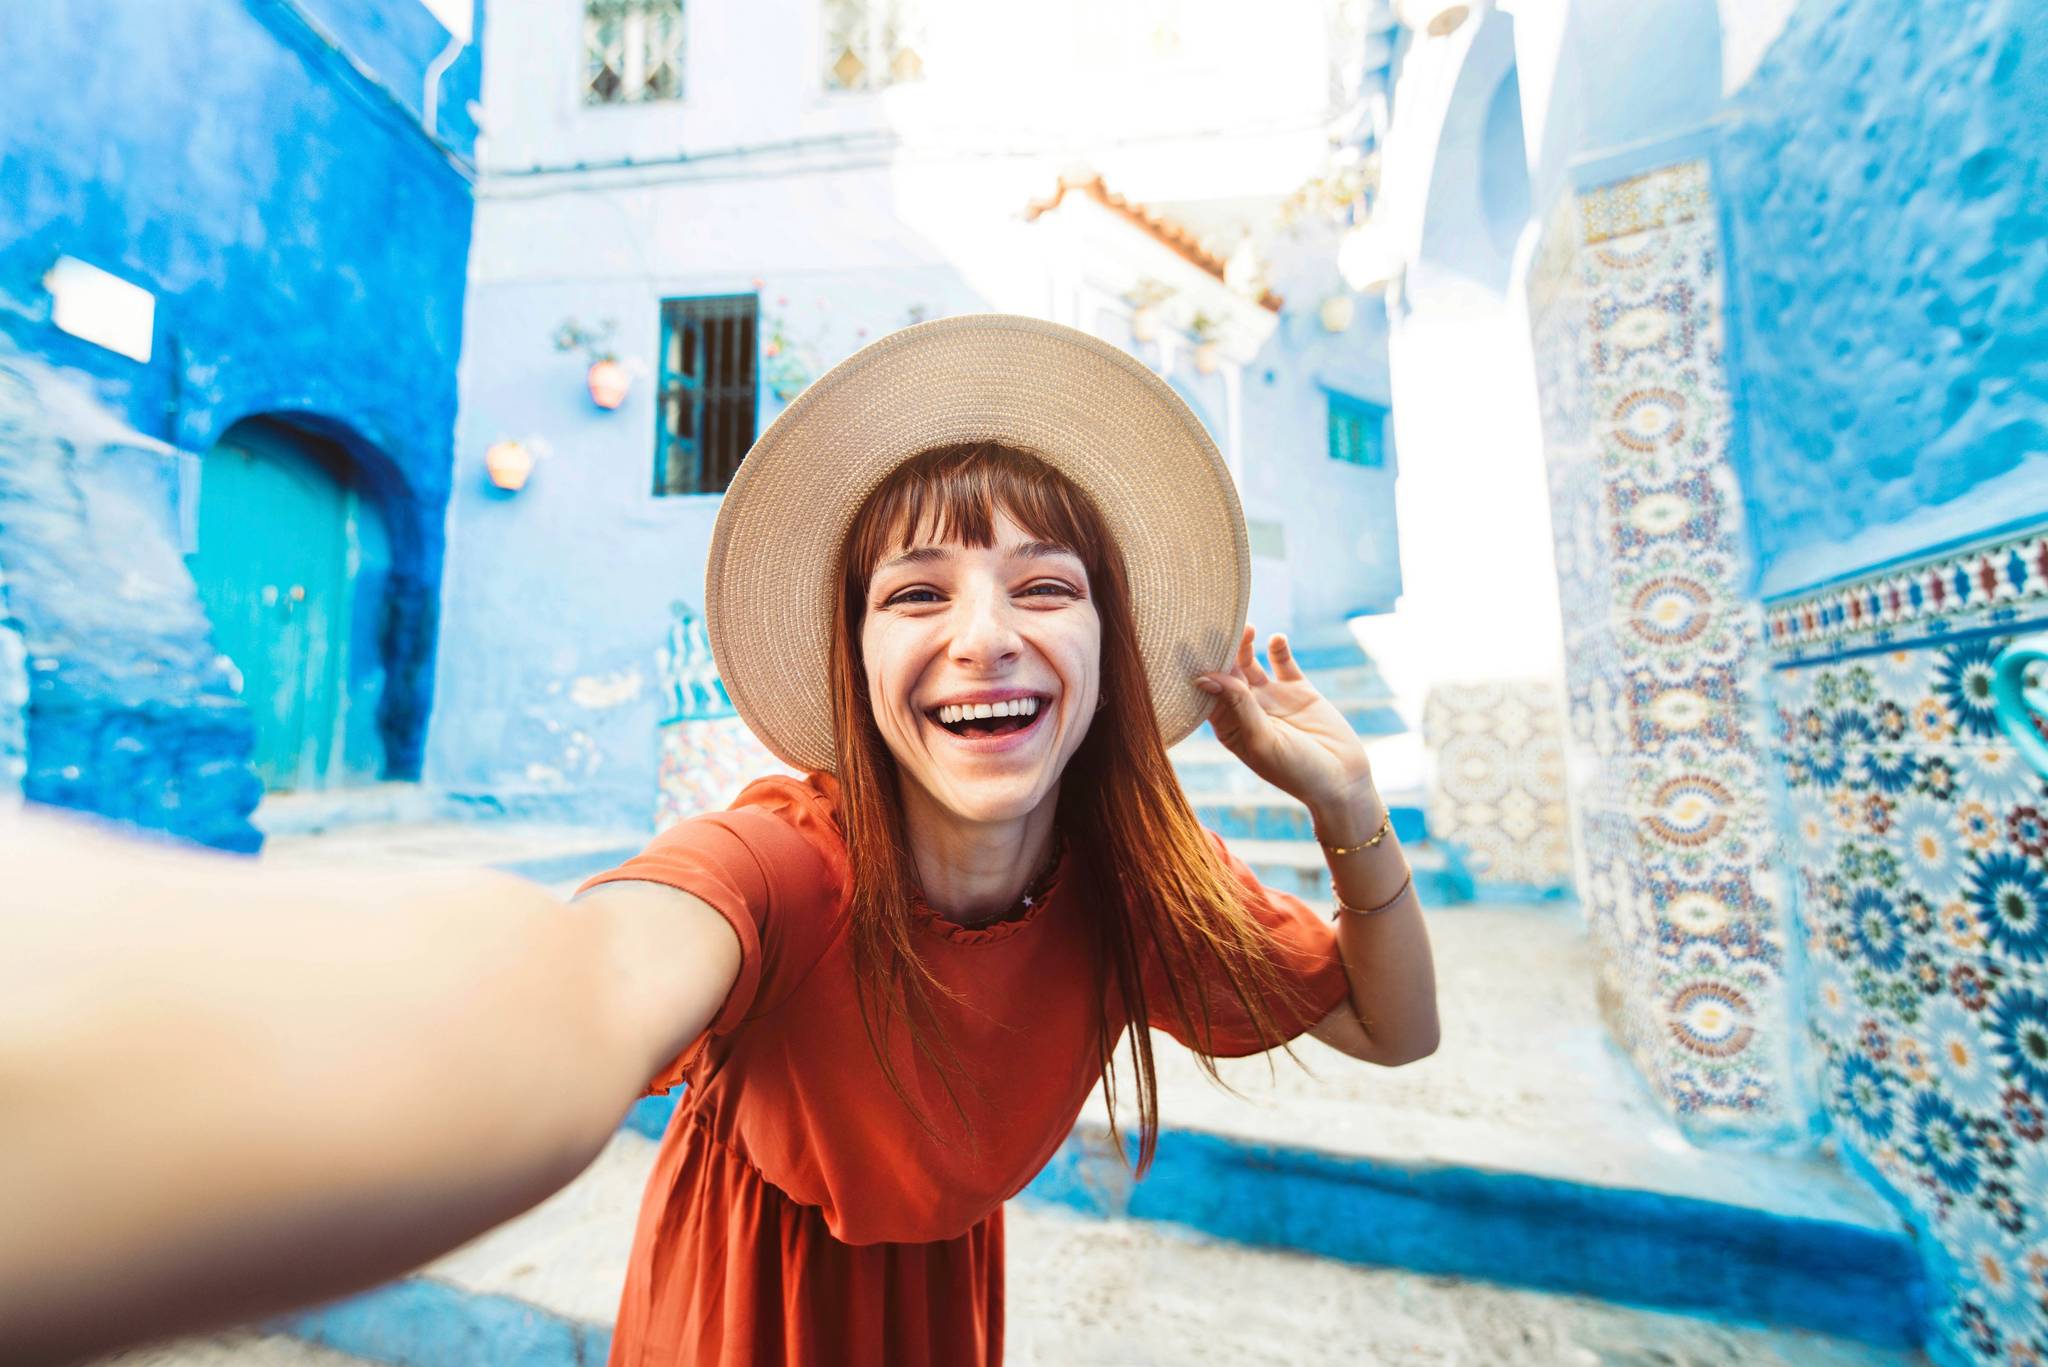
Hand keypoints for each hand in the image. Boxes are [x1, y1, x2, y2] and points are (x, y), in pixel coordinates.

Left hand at [1194, 627, 1374, 815]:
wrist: (1341, 780)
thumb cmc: (1296, 771)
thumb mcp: (1262, 741)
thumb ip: (1238, 706)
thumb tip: (1206, 677)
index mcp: (1230, 726)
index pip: (1207, 692)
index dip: (1199, 670)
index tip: (1187, 646)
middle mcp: (1245, 709)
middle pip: (1225, 672)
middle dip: (1219, 651)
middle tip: (1214, 627)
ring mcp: (1271, 697)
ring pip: (1250, 661)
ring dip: (1244, 644)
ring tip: (1246, 628)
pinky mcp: (1298, 689)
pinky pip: (1283, 661)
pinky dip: (1278, 648)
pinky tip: (1276, 639)